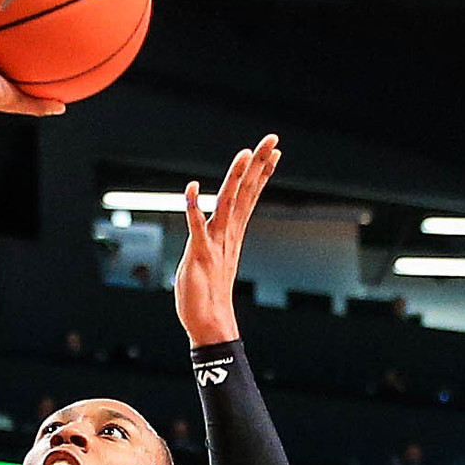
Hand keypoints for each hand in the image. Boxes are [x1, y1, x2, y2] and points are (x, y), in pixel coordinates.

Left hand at [174, 136, 278, 346]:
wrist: (208, 324)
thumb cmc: (207, 295)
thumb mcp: (213, 259)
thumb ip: (216, 239)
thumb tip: (220, 227)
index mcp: (232, 234)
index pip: (249, 196)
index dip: (261, 172)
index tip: (273, 151)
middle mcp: (227, 235)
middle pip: (245, 193)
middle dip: (258, 165)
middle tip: (272, 140)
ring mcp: (215, 244)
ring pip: (227, 204)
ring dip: (235, 179)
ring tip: (245, 154)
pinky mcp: (199, 256)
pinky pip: (196, 228)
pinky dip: (193, 208)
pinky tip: (190, 188)